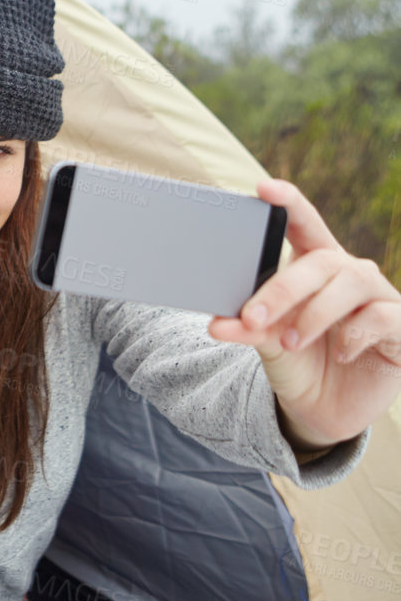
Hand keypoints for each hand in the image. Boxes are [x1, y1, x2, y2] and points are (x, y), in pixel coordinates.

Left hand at [206, 179, 400, 448]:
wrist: (324, 410)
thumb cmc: (298, 362)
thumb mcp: (269, 343)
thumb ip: (248, 328)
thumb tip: (217, 323)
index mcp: (315, 266)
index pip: (304, 224)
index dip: (289, 203)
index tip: (263, 189)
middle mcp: (349, 273)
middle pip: (321, 260)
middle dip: (282, 288)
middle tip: (252, 317)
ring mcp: (378, 297)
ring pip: (353, 280)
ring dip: (317, 311)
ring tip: (292, 341)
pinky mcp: (399, 326)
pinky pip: (382, 316)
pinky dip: (354, 334)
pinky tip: (338, 353)